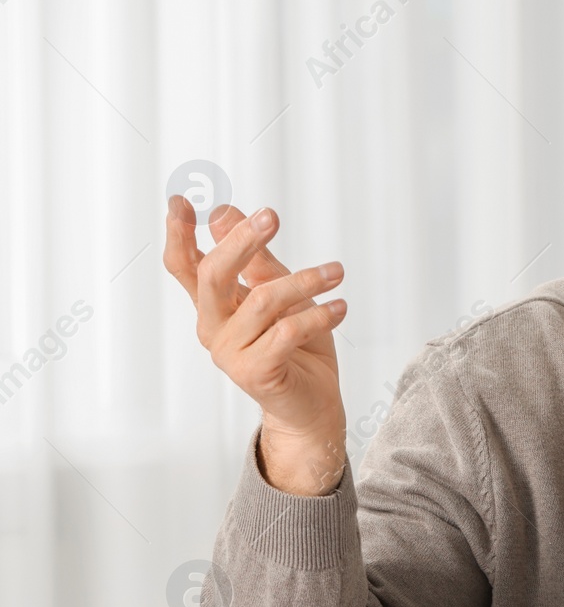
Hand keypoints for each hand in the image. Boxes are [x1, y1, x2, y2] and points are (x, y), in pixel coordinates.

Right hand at [164, 197, 348, 494]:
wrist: (313, 406)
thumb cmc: (298, 348)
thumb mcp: (284, 295)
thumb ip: (257, 261)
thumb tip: (224, 212)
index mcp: (215, 306)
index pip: (186, 266)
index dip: (179, 234)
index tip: (181, 200)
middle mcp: (214, 327)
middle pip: (212, 275)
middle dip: (241, 241)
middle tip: (271, 216)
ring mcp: (230, 353)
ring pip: (262, 300)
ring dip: (304, 280)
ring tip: (337, 272)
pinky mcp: (255, 373)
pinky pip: (286, 332)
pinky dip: (318, 315)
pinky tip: (341, 307)